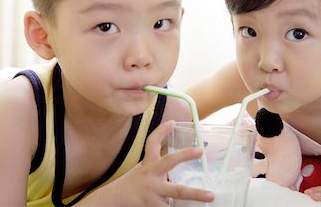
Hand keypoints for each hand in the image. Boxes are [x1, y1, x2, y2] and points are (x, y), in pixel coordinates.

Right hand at [78, 120, 214, 205]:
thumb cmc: (130, 187)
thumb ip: (156, 169)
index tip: (173, 122)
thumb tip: (174, 172)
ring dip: (195, 193)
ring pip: (177, 191)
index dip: (161, 131)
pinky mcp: (152, 205)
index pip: (152, 143)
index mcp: (148, 165)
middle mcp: (151, 174)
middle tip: (200, 150)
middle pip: (169, 161)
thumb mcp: (141, 173)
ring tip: (210, 195)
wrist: (109, 202)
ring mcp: (152, 191)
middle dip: (185, 154)